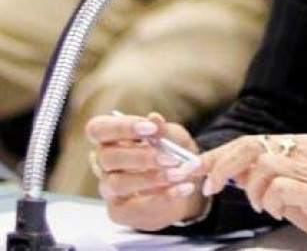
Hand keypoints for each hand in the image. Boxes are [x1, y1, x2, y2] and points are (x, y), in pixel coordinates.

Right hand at [85, 112, 206, 230]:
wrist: (186, 181)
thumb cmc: (173, 152)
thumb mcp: (175, 137)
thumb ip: (164, 130)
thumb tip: (154, 117)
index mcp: (112, 138)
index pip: (98, 128)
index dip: (121, 127)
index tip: (150, 128)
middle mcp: (104, 164)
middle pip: (107, 157)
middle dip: (141, 156)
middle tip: (170, 158)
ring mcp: (109, 189)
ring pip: (119, 183)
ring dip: (153, 178)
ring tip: (180, 173)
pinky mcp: (119, 211)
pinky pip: (136, 206)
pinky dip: (164, 197)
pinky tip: (185, 187)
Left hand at [199, 133, 306, 250]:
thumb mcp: (291, 190)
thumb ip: (264, 178)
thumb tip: (228, 172)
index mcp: (298, 145)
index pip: (250, 142)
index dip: (218, 155)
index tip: (192, 169)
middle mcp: (306, 149)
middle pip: (252, 145)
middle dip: (221, 165)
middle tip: (208, 186)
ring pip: (263, 164)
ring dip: (252, 190)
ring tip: (263, 207)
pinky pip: (281, 186)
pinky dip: (271, 200)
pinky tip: (278, 211)